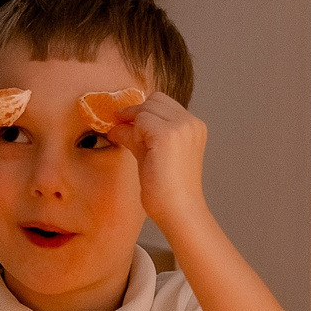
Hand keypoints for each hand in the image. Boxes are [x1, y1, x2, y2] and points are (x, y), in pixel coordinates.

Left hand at [112, 94, 210, 228]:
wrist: (178, 210)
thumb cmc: (166, 189)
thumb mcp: (152, 153)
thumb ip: (138, 135)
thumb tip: (116, 123)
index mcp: (194, 126)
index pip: (163, 102)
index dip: (143, 112)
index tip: (127, 125)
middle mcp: (191, 123)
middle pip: (154, 100)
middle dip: (136, 114)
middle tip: (124, 133)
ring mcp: (181, 127)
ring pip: (145, 108)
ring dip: (133, 123)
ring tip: (129, 144)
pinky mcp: (167, 135)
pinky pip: (140, 120)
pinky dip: (130, 131)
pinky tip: (128, 145)